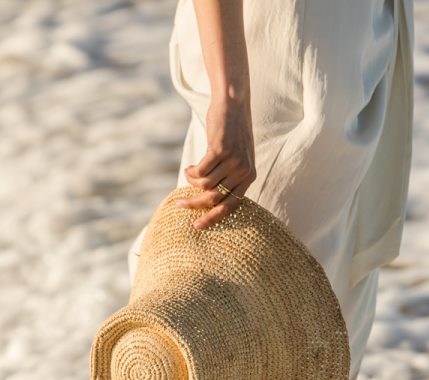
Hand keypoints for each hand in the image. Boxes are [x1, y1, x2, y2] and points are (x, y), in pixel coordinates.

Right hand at [176, 95, 255, 228]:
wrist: (233, 105)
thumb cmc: (232, 133)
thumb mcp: (238, 157)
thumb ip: (230, 177)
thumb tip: (210, 199)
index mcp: (249, 177)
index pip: (231, 206)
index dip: (213, 217)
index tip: (197, 225)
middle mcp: (243, 171)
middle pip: (215, 198)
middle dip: (195, 204)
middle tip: (179, 204)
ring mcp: (233, 161)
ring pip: (204, 184)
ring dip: (192, 181)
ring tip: (189, 173)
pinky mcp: (220, 150)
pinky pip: (200, 171)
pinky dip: (191, 171)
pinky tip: (190, 166)